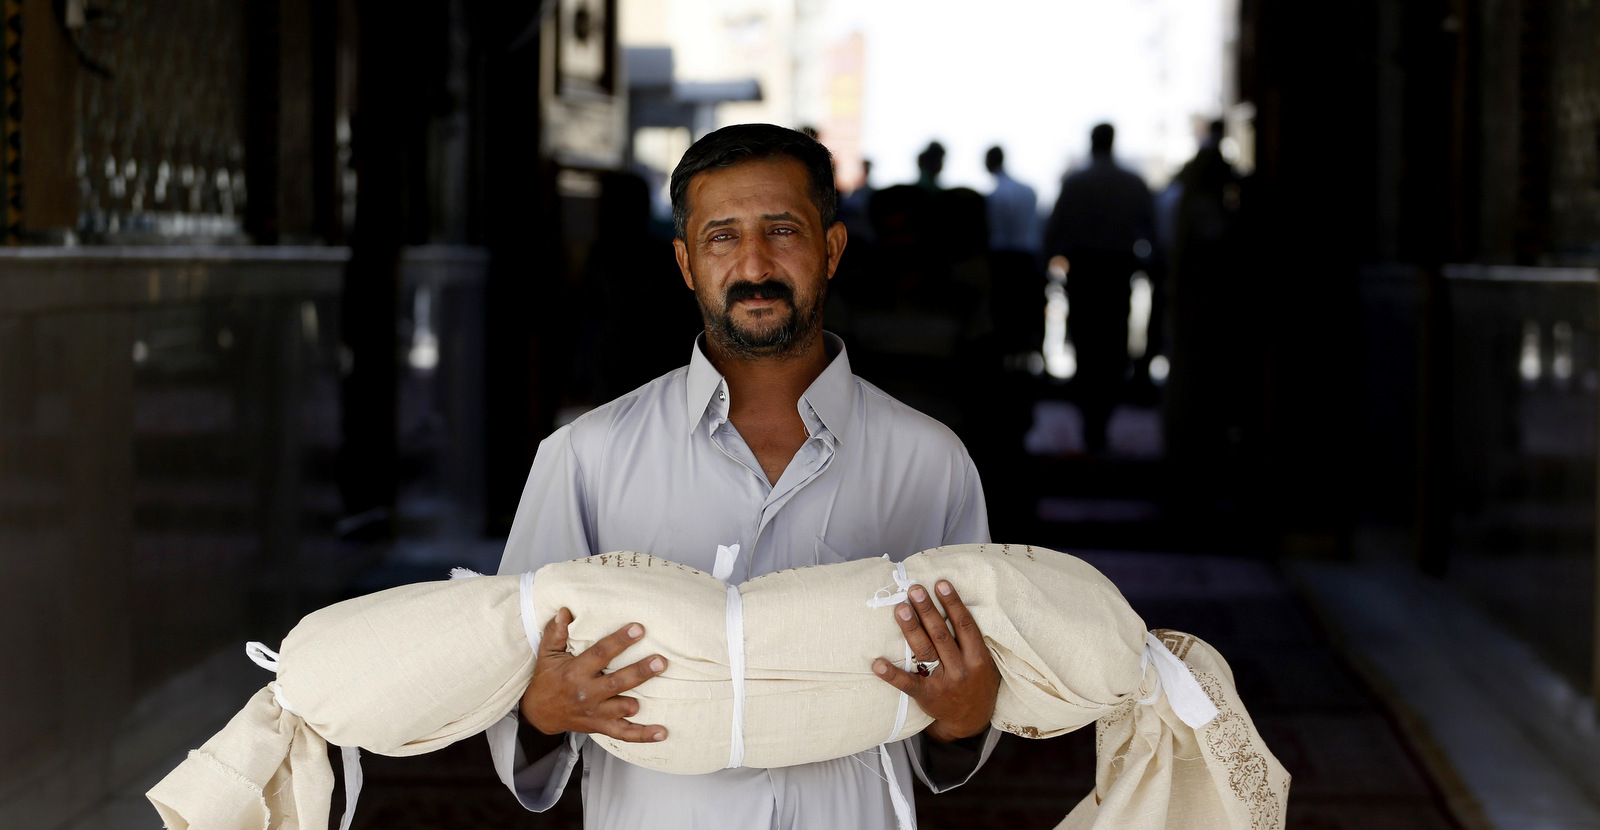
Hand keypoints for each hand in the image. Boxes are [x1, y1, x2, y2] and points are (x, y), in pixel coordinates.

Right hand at [518, 607, 668, 742]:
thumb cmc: (547, 679)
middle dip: (640, 671)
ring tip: (661, 690)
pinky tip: (662, 732)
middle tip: (661, 661)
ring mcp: (595, 712)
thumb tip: (564, 611)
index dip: (619, 641)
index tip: (638, 629)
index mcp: (575, 672)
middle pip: (617, 682)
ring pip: (622, 708)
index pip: (600, 654)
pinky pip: (624, 733)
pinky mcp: (600, 726)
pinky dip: (643, 735)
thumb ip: (556, 633)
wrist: (538, 713)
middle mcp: (586, 693)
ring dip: (639, 701)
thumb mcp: (547, 654)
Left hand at [872, 580, 999, 741]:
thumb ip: (971, 640)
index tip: (940, 584)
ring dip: (912, 629)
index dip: (952, 603)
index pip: (964, 625)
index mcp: (977, 658)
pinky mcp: (927, 696)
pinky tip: (878, 663)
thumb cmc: (975, 682)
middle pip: (941, 635)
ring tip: (901, 609)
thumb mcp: (983, 662)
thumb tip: (953, 605)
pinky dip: (892, 674)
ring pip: (925, 652)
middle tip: (914, 590)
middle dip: (927, 610)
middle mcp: (961, 669)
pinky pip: (908, 684)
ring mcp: (944, 683)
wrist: (971, 720)